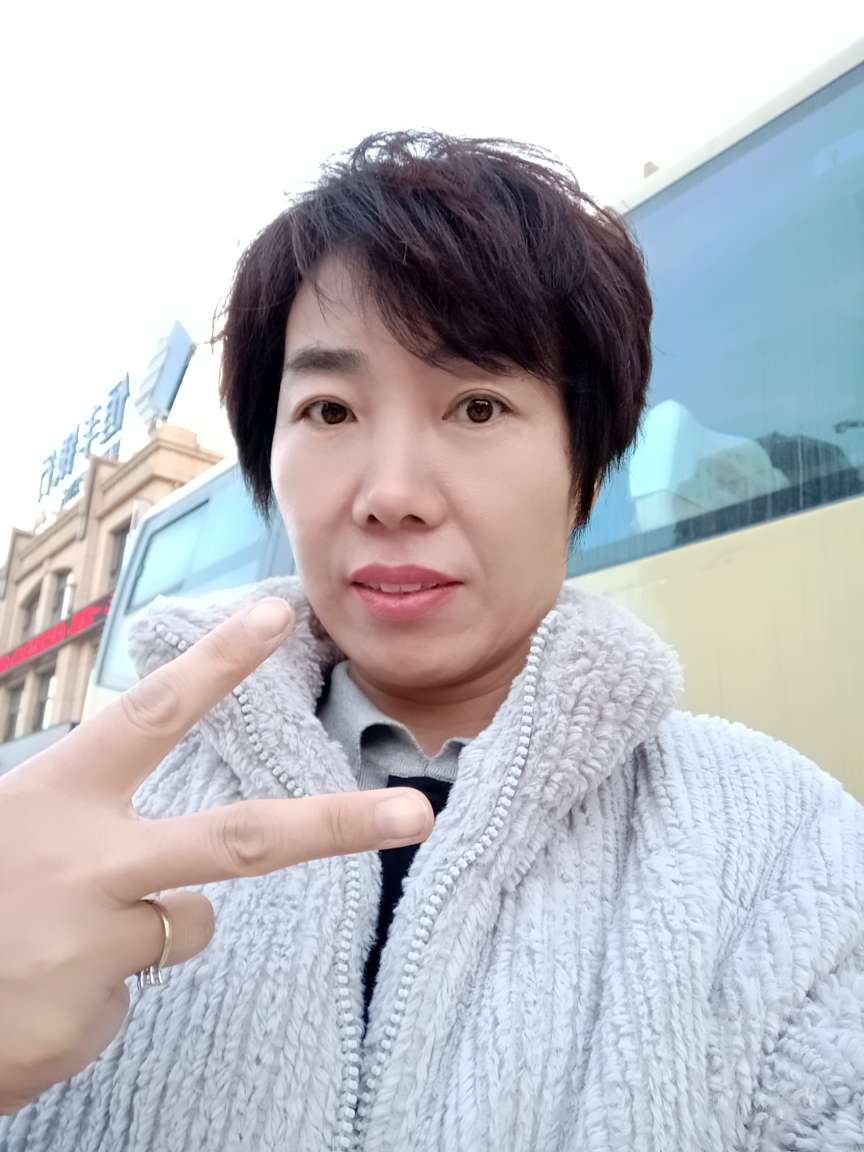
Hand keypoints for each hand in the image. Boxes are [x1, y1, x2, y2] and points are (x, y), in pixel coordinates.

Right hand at [0, 597, 432, 1113]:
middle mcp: (88, 863)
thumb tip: (165, 817)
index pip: (153, 714)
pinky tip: (43, 991)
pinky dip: (104, 984)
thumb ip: (82, 813)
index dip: (219, 663)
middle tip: (414, 815)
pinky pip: (138, 986)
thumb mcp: (11, 827)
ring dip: (148, 928)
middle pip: (241, 839)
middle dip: (338, 825)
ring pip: (190, 924)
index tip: (278, 614)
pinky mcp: (95, 1011)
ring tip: (59, 942)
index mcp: (57, 798)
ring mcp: (97, 942)